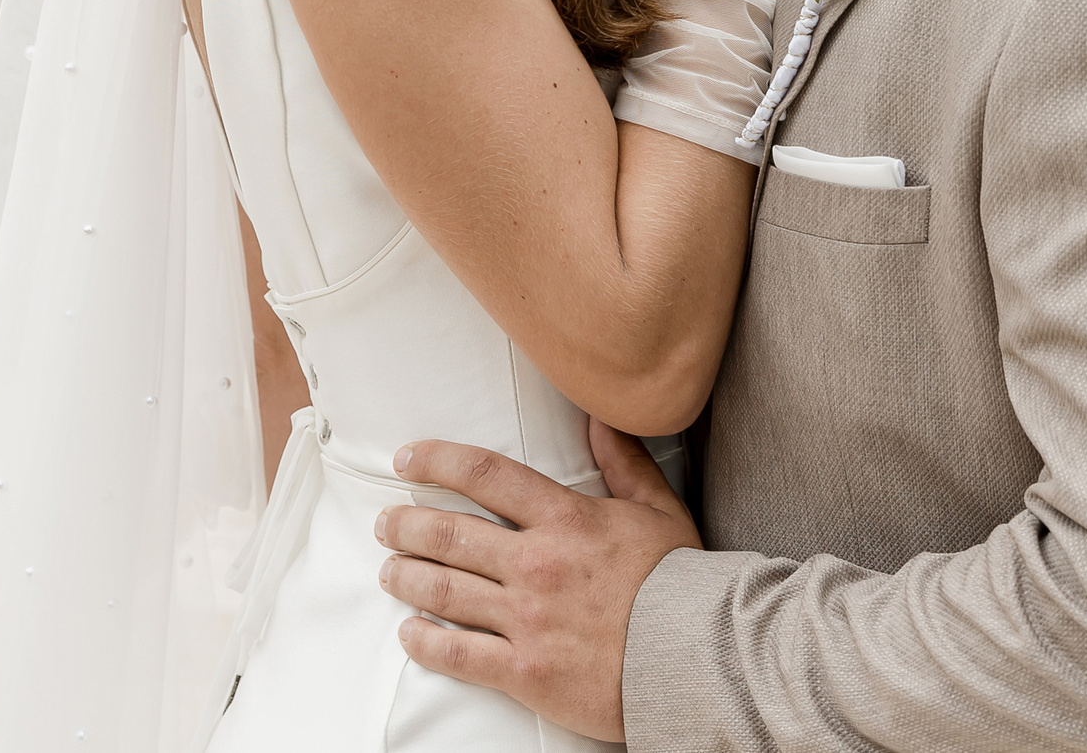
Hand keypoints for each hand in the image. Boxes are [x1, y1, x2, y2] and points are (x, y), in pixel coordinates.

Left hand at [376, 420, 700, 742]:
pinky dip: (425, 642)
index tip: (408, 460)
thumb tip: (600, 416)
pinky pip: (458, 654)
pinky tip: (410, 633)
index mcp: (565, 520)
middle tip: (388, 522)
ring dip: (406, 577)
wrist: (698, 657)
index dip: (436, 461)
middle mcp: (536, 564)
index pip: (484, 475)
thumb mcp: (657, 510)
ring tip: (389, 570)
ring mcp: (526, 620)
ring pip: (443, 591)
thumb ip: (623, 462)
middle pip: (449, 534)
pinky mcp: (524, 671)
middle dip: (406, 525)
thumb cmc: (680, 583)